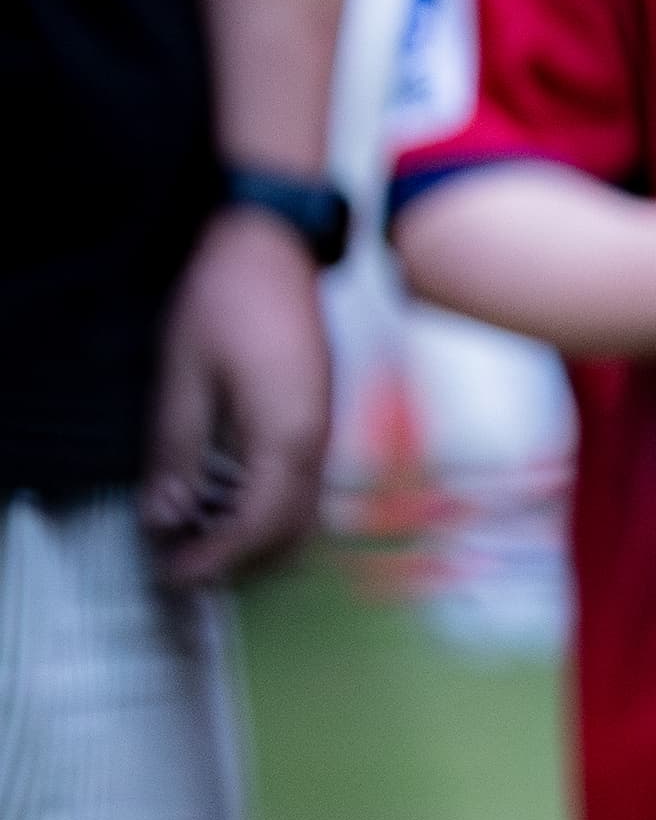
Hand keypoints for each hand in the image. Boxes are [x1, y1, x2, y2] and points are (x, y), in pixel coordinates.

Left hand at [141, 207, 331, 587]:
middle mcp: (317, 439)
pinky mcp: (318, 413)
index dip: (218, 557)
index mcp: (285, 434)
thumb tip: (166, 516)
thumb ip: (178, 451)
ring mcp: (324, 426)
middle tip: (188, 565)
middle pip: (293, 528)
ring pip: (305, 509)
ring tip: (203, 537)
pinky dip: (271, 506)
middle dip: (244, 559)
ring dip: (258, 536)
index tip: (177, 572)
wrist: (273, 248)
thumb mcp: (183, 376)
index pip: (258, 524)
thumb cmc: (227, 300)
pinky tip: (229, 497)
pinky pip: (305, 481)